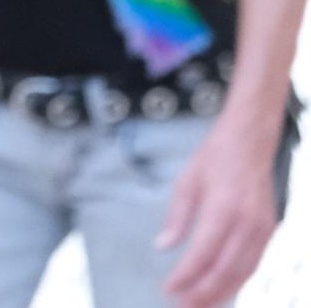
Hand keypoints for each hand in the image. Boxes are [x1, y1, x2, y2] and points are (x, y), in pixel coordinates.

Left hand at [159, 123, 277, 307]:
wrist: (250, 142)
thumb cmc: (215, 159)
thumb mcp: (186, 182)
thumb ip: (177, 218)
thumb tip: (163, 246)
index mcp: (223, 209)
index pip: (203, 253)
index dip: (186, 276)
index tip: (169, 289)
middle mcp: (247, 222)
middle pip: (226, 270)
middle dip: (204, 293)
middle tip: (184, 307)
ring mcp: (262, 228)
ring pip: (243, 272)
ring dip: (222, 292)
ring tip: (200, 305)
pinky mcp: (269, 230)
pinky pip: (254, 263)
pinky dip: (238, 280)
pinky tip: (222, 289)